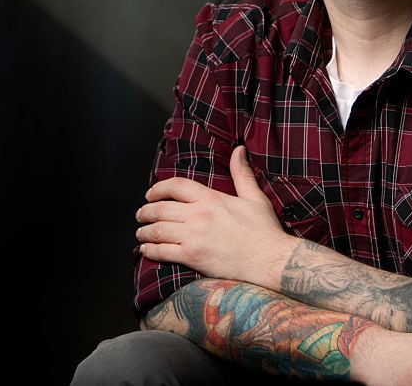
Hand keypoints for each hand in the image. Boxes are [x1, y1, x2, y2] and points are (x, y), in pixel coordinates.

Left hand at [136, 146, 294, 287]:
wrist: (271, 261)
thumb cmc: (265, 231)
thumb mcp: (255, 197)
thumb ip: (242, 174)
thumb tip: (239, 150)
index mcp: (212, 198)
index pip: (176, 186)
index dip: (158, 188)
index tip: (150, 194)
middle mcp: (199, 215)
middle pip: (161, 208)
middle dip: (145, 212)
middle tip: (140, 215)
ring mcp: (194, 236)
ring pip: (158, 230)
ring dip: (144, 232)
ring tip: (140, 234)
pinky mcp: (193, 257)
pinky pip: (163, 251)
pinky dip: (150, 251)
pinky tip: (146, 251)